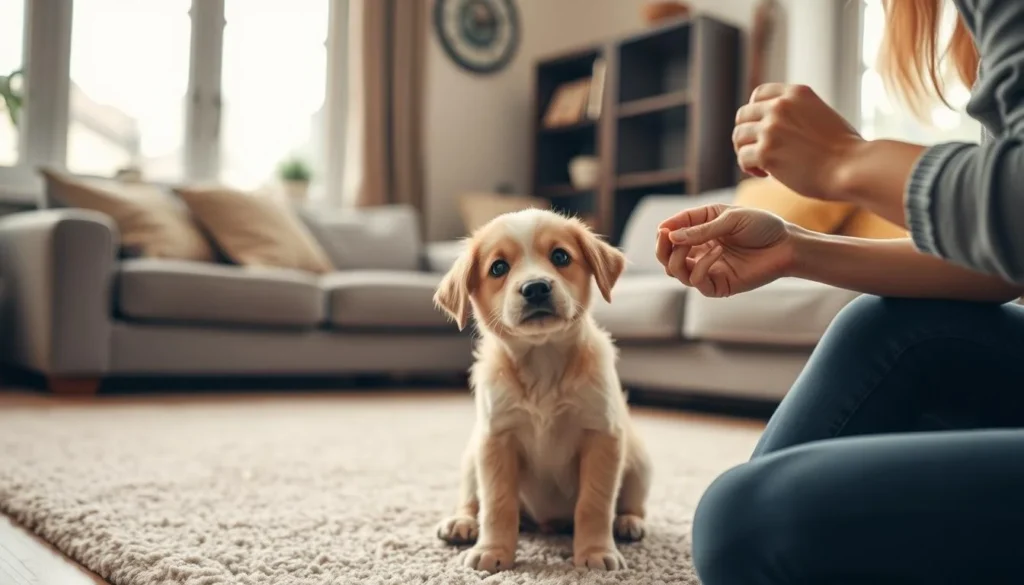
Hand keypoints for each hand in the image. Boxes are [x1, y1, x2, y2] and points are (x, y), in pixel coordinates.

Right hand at [656, 204, 794, 296]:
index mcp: (701, 229)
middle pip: (666, 255)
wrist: (788, 246)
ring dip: (677, 257)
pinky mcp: (718, 285)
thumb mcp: (730, 219)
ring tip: (689, 245)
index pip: (671, 231)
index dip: (664, 231)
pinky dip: (701, 266)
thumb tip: (671, 237)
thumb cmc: (762, 226)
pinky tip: (717, 252)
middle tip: (668, 238)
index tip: (664, 229)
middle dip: (663, 248)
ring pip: (675, 271)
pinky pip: (696, 281)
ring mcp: (708, 268)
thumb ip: (700, 230)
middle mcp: (700, 250)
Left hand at [734, 83, 864, 200]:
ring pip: (738, 136)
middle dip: (748, 134)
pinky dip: (749, 168)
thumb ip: (796, 113)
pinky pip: (742, 158)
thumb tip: (770, 124)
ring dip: (746, 151)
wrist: (853, 168)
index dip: (755, 113)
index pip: (758, 94)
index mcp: (796, 93)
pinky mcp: (766, 152)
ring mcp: (771, 128)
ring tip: (762, 164)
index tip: (762, 130)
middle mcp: (780, 106)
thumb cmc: (844, 149)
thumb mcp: (821, 114)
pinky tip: (765, 174)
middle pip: (743, 115)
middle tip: (759, 152)